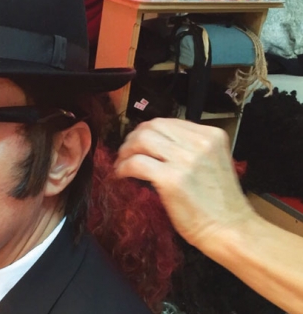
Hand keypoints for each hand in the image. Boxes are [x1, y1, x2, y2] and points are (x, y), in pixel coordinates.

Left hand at [114, 118, 256, 248]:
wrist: (230, 230)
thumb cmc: (220, 203)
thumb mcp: (212, 162)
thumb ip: (190, 148)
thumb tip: (155, 143)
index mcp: (211, 135)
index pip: (168, 122)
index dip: (147, 131)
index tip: (138, 143)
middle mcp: (199, 143)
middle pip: (152, 126)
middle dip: (133, 138)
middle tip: (125, 152)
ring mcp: (185, 159)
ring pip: (142, 140)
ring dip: (125, 151)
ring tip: (122, 163)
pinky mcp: (171, 179)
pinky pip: (136, 163)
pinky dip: (123, 167)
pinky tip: (121, 175)